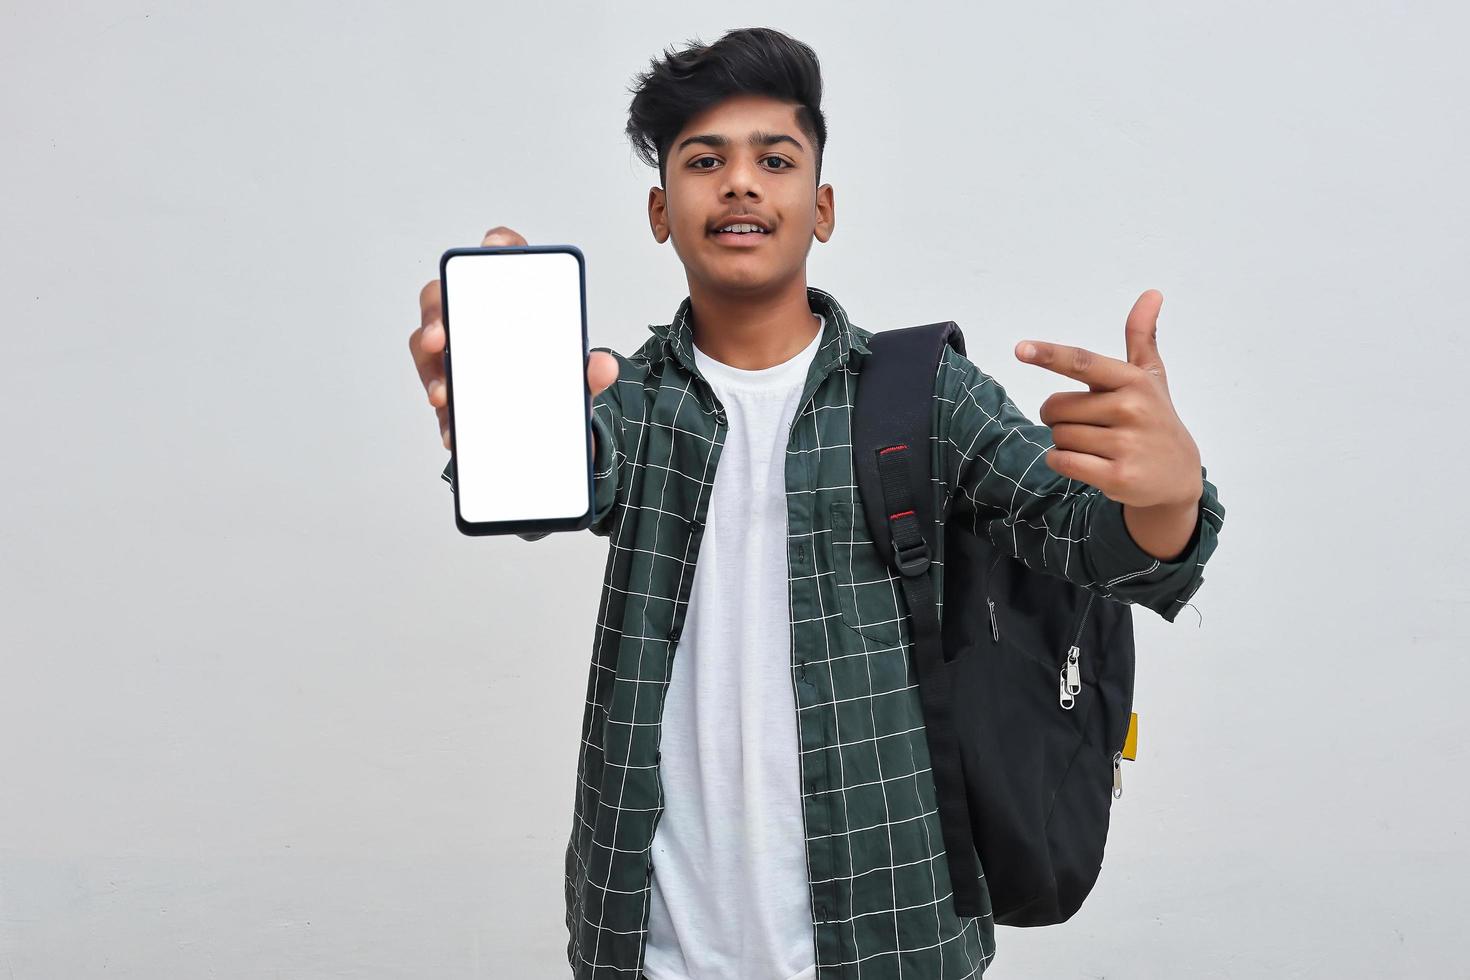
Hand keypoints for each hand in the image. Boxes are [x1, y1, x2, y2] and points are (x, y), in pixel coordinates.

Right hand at [410, 226, 618, 451]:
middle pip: (442, 296)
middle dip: (437, 313)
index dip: (497, 246)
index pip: (503, 257)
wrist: (547, 424)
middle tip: (442, 338)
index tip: (493, 247)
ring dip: (430, 368)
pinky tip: (453, 432)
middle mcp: (473, 316)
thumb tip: (604, 366)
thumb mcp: (575, 377)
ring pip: (426, 345)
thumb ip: (591, 371)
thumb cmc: (552, 378)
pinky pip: (437, 394)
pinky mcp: (448, 387)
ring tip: (443, 396)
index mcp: (512, 299)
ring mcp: (454, 351)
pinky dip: (444, 416)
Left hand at [1015, 289, 1201, 510]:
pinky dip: (1062, 462)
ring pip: (1058, 436)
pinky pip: (1062, 461)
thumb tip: (1151, 293)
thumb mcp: (1151, 378)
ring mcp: (1125, 444)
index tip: (1021, 349)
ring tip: (1098, 446)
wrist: (1178, 476)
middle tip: (1091, 425)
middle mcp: (1130, 408)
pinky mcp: (1117, 476)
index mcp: (1133, 380)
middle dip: (1060, 418)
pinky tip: (1088, 464)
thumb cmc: (1155, 419)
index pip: (1083, 362)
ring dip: (1065, 442)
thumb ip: (1141, 337)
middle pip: (1056, 408)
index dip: (1049, 355)